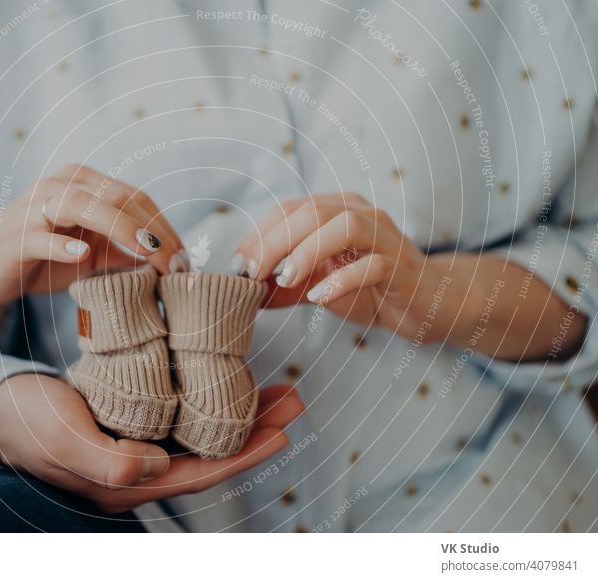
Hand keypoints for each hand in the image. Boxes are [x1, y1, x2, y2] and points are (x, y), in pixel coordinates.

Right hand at [0, 164, 184, 329]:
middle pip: (117, 198)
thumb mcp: (92, 256)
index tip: (186, 259)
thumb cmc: (42, 259)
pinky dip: (62, 244)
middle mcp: (61, 186)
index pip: (136, 198)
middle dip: (153, 231)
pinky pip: (40, 235)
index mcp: (84, 184)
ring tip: (149, 252)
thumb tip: (169, 263)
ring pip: (82, 206)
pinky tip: (82, 255)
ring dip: (121, 229)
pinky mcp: (13, 235)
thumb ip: (125, 253)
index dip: (165, 226)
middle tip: (178, 264)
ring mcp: (35, 208)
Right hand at [0, 375, 303, 513]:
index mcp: (127, 480)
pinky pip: (180, 409)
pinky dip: (206, 393)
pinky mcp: (130, 417)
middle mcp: (140, 465)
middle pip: (211, 450)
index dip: (245, 454)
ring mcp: (136, 441)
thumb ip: (110, 460)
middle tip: (291, 400)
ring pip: (201, 428)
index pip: (200, 472)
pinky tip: (222, 376)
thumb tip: (158, 465)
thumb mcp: (62, 440)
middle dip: (255, 428)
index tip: (283, 431)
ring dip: (237, 408)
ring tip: (272, 387)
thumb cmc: (23, 422)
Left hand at [234, 193, 460, 342]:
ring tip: (284, 279)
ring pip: (344, 227)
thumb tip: (243, 292)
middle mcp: (361, 215)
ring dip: (307, 252)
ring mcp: (385, 238)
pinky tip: (318, 297)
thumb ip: (283, 287)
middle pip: (312, 212)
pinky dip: (342, 279)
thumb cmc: (369, 289)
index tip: (237, 265)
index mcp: (336, 211)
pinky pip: (373, 265)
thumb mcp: (317, 286)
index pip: (290, 209)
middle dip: (274, 242)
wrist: (426, 305)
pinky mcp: (402, 267)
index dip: (259, 234)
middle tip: (251, 273)